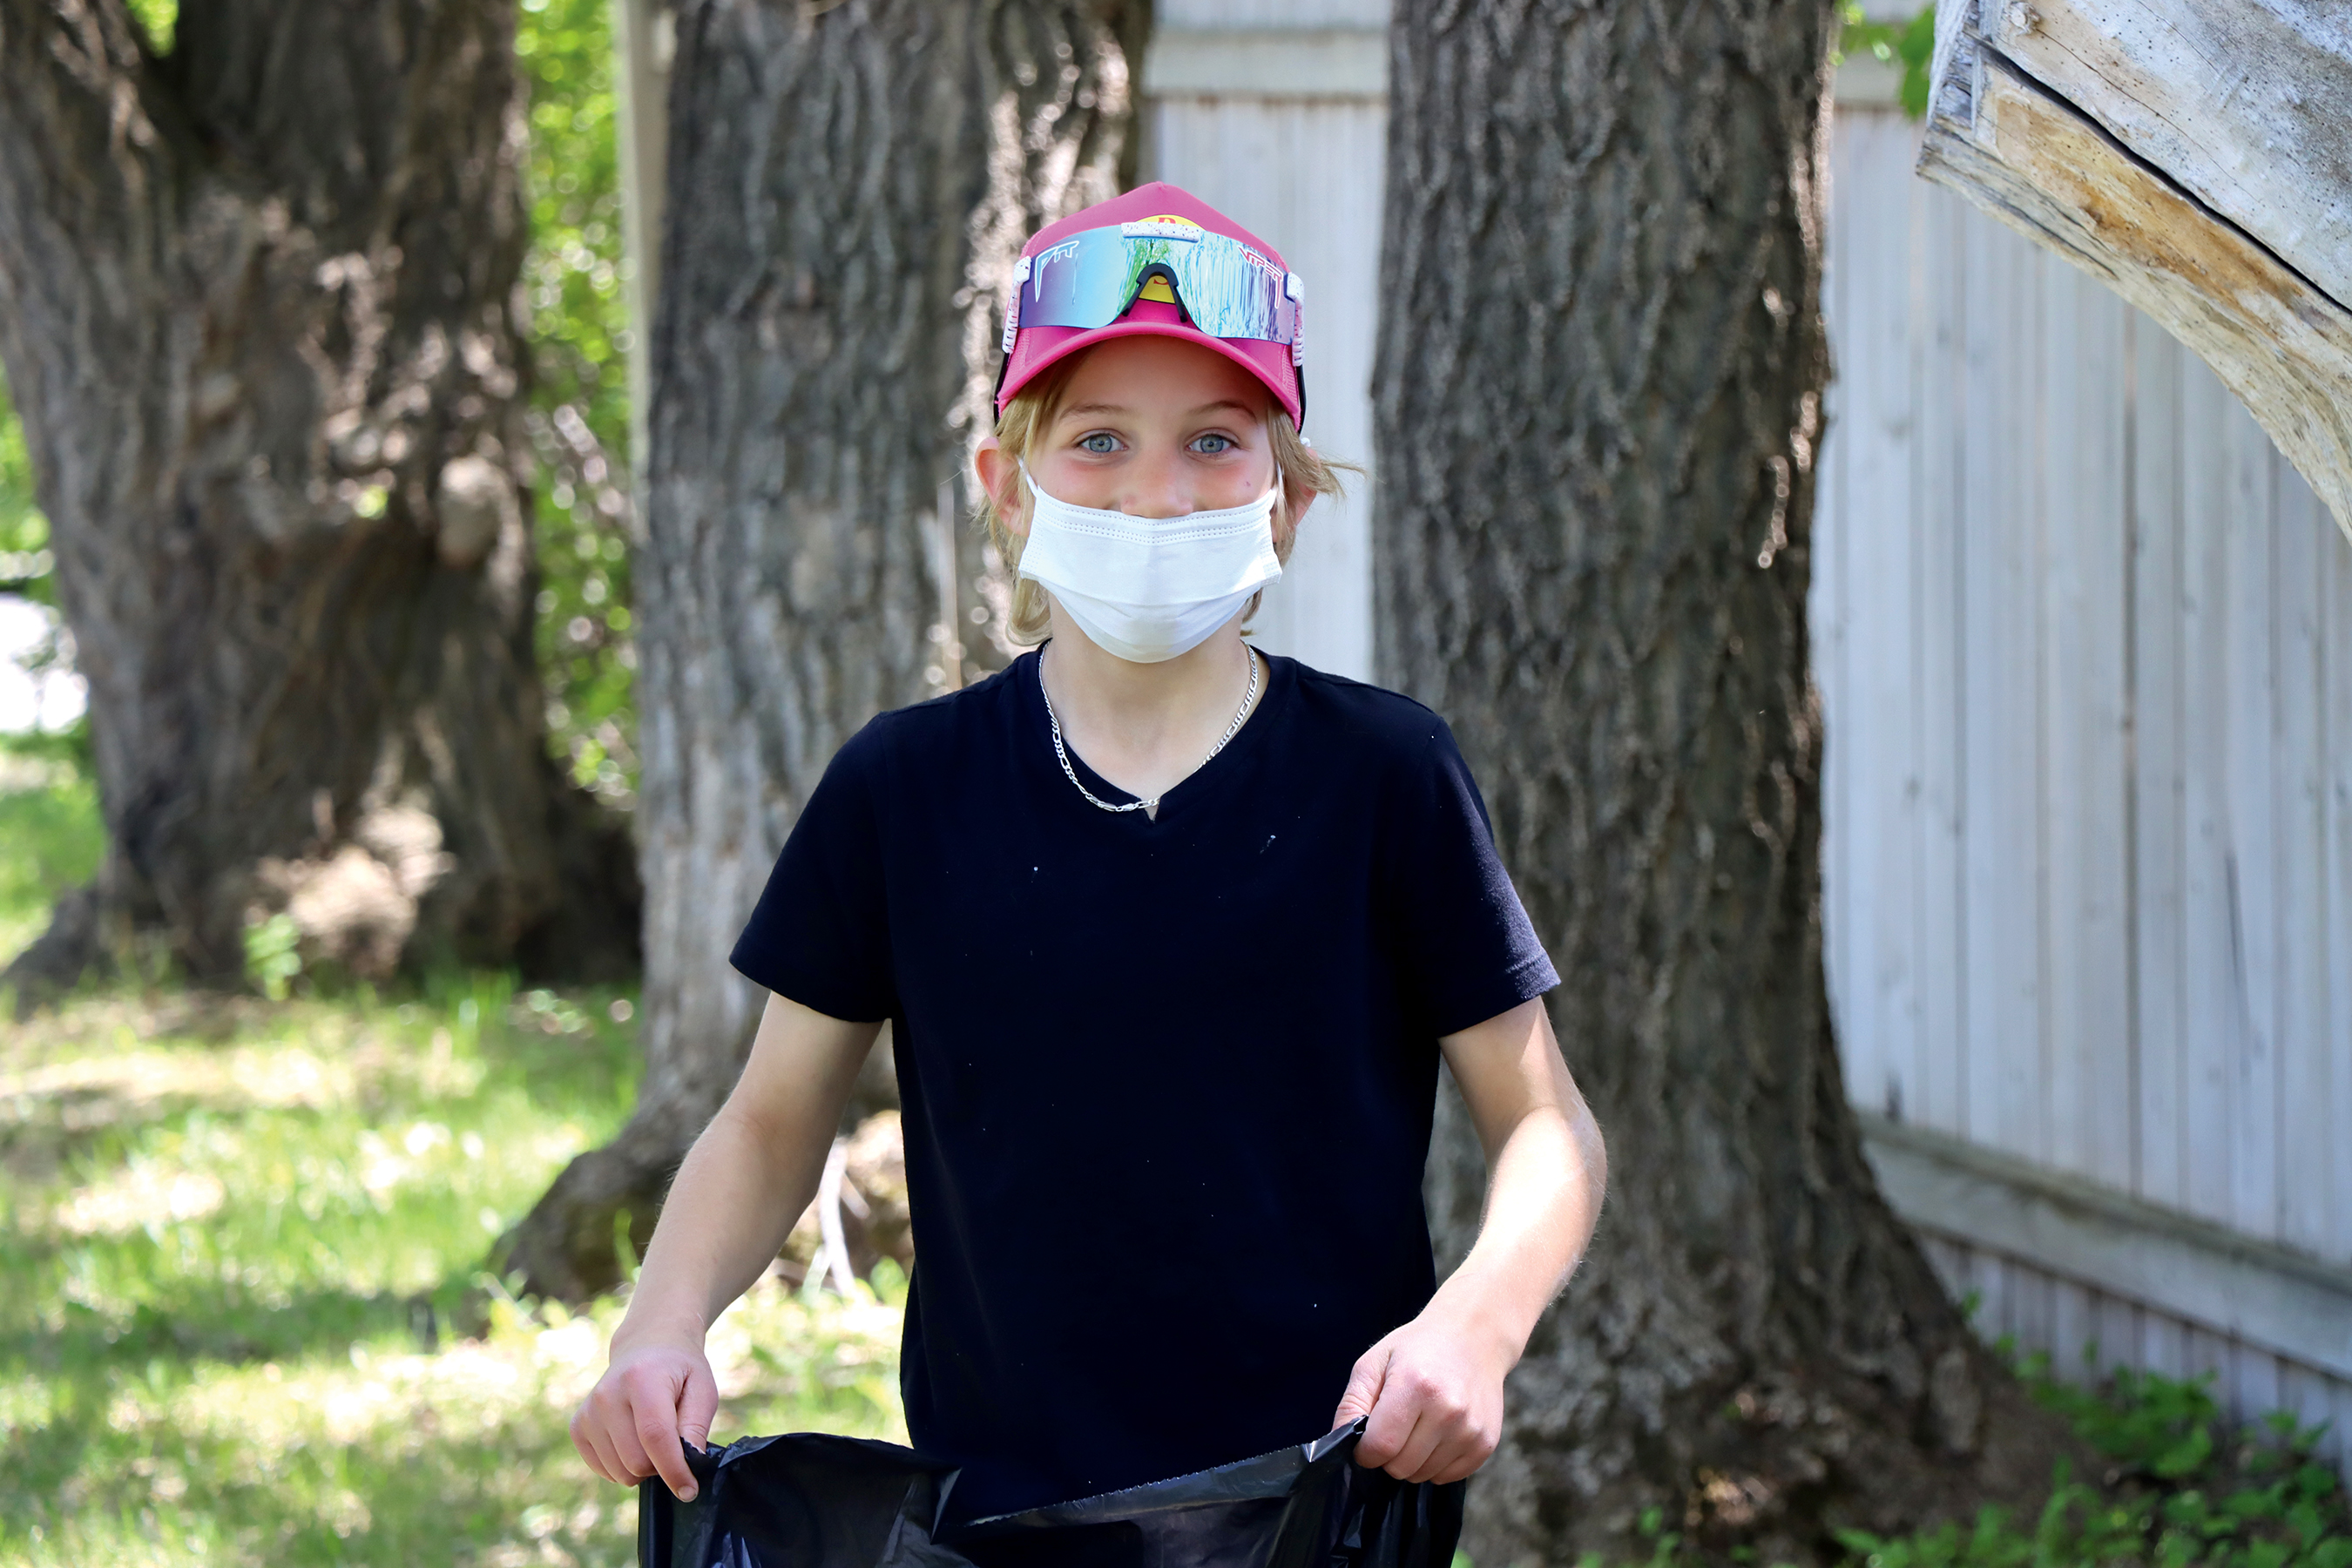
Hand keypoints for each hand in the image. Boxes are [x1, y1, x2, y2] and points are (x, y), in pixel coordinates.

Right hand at [571, 1334, 718, 1500]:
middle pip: (635, 1460)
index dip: (674, 1469)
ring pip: (619, 1472)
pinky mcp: (578, 1427)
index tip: (689, 1490)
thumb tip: (689, 1463)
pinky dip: (623, 1467)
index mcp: (642, 1378)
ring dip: (643, 1468)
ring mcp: (588, 1411)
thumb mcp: (702, 1389)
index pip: (655, 1436)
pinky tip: (634, 1441)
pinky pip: (603, 1470)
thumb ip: (697, 1426)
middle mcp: (608, 1394)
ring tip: (654, 1439)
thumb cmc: (679, 1371)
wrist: (646, 1346)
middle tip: (674, 1445)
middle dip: (661, 1466)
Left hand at [1330, 1304, 1512, 1484]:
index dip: (1365, 1450)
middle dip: (1388, 1455)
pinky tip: (1438, 1434)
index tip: (1367, 1438)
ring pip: (1423, 1475)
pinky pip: (1447, 1477)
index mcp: (1416, 1386)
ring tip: (1419, 1426)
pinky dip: (1435, 1464)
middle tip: (1395, 1426)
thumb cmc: (1417, 1349)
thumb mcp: (1374, 1362)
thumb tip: (1341, 1442)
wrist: (1474, 1337)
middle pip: (1401, 1467)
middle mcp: (1448, 1410)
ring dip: (1412, 1460)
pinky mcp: (1486, 1443)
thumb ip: (1352, 1403)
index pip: (1380, 1447)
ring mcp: (1471, 1429)